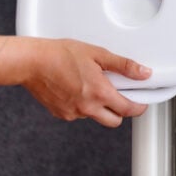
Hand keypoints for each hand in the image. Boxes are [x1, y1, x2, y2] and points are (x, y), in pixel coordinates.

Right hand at [19, 38, 151, 126]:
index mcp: (99, 93)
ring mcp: (72, 113)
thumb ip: (124, 65)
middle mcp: (86, 108)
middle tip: (122, 97)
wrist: (32, 62)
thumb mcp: (98, 54)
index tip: (142, 103)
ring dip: (100, 107)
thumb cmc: (61, 55)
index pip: (127, 110)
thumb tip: (143, 73)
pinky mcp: (60, 114)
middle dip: (121, 111)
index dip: (139, 107)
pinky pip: (79, 114)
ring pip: (96, 117)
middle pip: (114, 121)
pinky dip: (84, 106)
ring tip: (95, 86)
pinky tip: (79, 89)